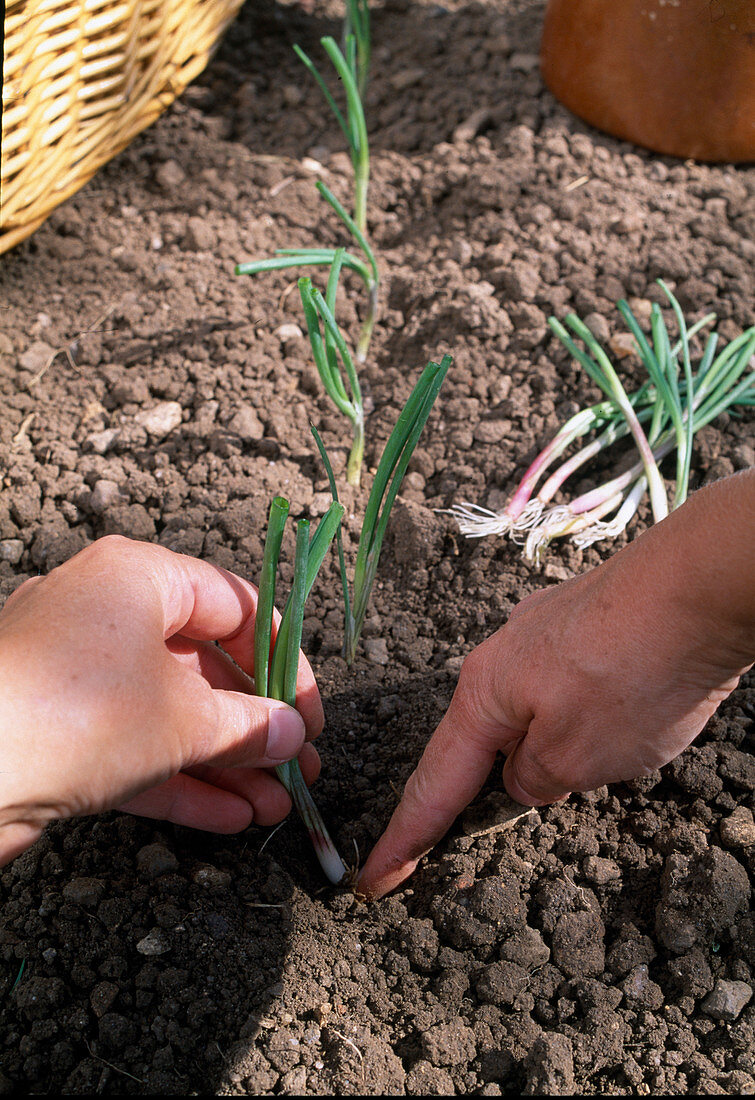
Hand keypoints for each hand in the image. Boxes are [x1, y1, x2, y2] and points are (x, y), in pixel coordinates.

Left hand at [0, 536, 323, 863]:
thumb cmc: (79, 713)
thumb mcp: (183, 719)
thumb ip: (248, 725)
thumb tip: (292, 736)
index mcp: (138, 579)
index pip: (234, 606)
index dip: (284, 660)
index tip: (310, 712)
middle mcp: (105, 614)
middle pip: (203, 666)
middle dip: (256, 724)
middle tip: (300, 767)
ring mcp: (77, 675)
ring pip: (170, 714)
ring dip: (226, 761)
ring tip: (278, 806)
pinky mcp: (57, 729)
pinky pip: (132, 747)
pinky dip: (180, 779)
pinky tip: (231, 819)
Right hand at [360, 473, 753, 897]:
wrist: (700, 583)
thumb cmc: (633, 672)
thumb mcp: (577, 759)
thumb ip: (536, 780)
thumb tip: (522, 777)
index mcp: (484, 695)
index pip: (434, 785)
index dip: (405, 840)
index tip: (373, 882)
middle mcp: (504, 656)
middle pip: (478, 740)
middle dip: (468, 792)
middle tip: (451, 839)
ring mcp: (547, 632)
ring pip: (527, 711)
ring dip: (536, 750)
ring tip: (567, 778)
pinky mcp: (591, 621)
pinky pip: (563, 686)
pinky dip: (572, 718)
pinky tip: (606, 722)